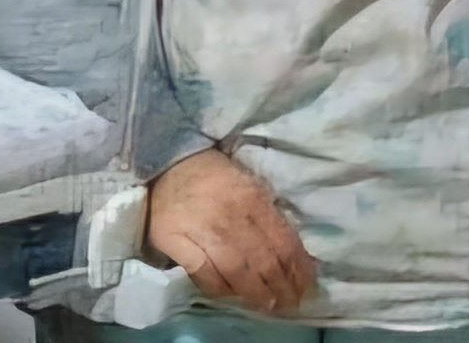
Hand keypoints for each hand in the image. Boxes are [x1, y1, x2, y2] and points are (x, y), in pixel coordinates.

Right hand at [147, 147, 317, 314]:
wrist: (163, 162)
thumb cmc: (211, 176)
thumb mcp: (247, 184)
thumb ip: (268, 216)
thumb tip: (296, 256)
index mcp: (252, 198)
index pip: (284, 243)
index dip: (299, 272)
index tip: (305, 288)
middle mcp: (229, 214)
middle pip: (265, 263)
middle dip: (282, 290)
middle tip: (288, 304)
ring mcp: (200, 229)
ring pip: (237, 273)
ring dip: (256, 295)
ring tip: (265, 305)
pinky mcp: (174, 239)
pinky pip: (203, 275)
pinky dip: (220, 289)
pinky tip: (229, 292)